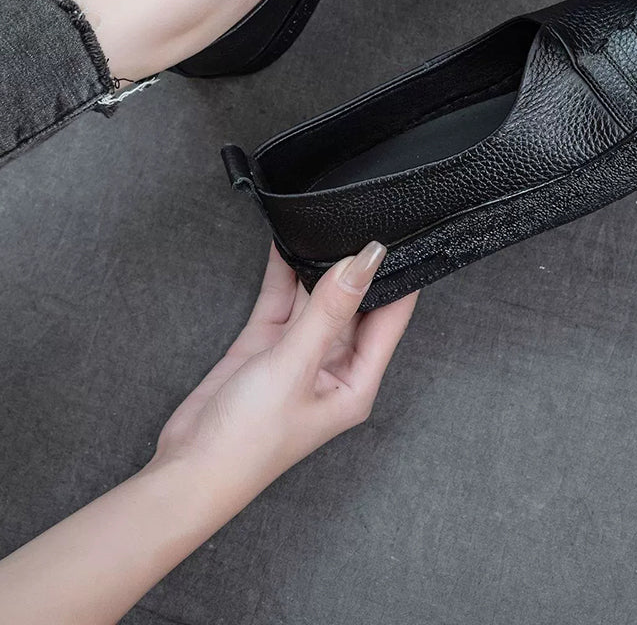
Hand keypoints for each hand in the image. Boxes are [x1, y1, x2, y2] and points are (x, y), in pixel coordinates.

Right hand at [153, 240, 416, 489]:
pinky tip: (286, 242)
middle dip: (355, 267)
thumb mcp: (295, 366)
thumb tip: (364, 262)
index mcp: (357, 381)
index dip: (398, 277)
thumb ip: (329, 310)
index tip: (399, 234)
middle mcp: (333, 366)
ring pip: (317, 297)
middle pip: (355, 304)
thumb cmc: (250, 440)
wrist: (187, 467)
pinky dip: (284, 273)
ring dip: (317, 265)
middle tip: (358, 218)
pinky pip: (283, 300)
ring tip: (324, 222)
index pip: (391, 318)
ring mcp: (299, 354)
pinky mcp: (266, 346)